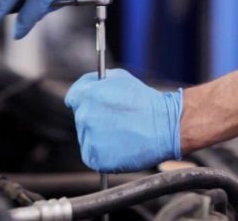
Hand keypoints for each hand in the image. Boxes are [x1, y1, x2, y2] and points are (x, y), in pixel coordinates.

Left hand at [65, 69, 182, 172]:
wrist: (165, 126)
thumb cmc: (145, 101)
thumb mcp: (119, 78)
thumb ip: (95, 81)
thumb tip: (85, 86)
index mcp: (87, 95)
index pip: (72, 98)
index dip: (83, 101)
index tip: (91, 107)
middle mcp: (84, 117)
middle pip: (81, 120)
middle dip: (94, 120)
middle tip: (115, 122)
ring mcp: (89, 139)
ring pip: (87, 139)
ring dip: (99, 137)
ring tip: (121, 134)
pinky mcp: (96, 159)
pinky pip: (93, 156)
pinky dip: (104, 154)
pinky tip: (120, 147)